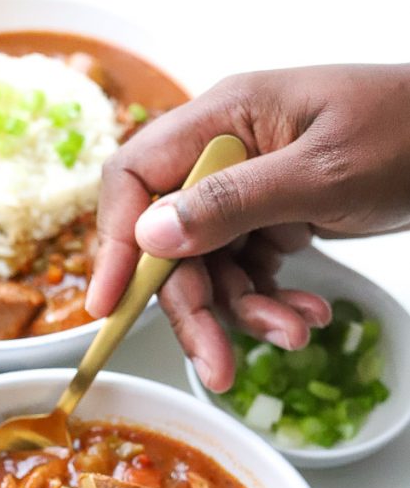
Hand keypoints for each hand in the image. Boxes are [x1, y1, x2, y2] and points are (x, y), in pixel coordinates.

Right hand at [86, 64, 409, 390]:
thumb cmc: (409, 131)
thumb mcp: (321, 171)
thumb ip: (233, 201)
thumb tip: (151, 233)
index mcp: (223, 120)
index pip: (136, 179)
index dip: (113, 244)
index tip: (107, 306)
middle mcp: (224, 155)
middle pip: (172, 242)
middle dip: (195, 308)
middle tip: (216, 367)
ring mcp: (246, 189)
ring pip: (212, 268)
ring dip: (247, 312)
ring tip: (295, 334)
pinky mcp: (270, 218)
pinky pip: (248, 272)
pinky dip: (272, 301)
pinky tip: (308, 316)